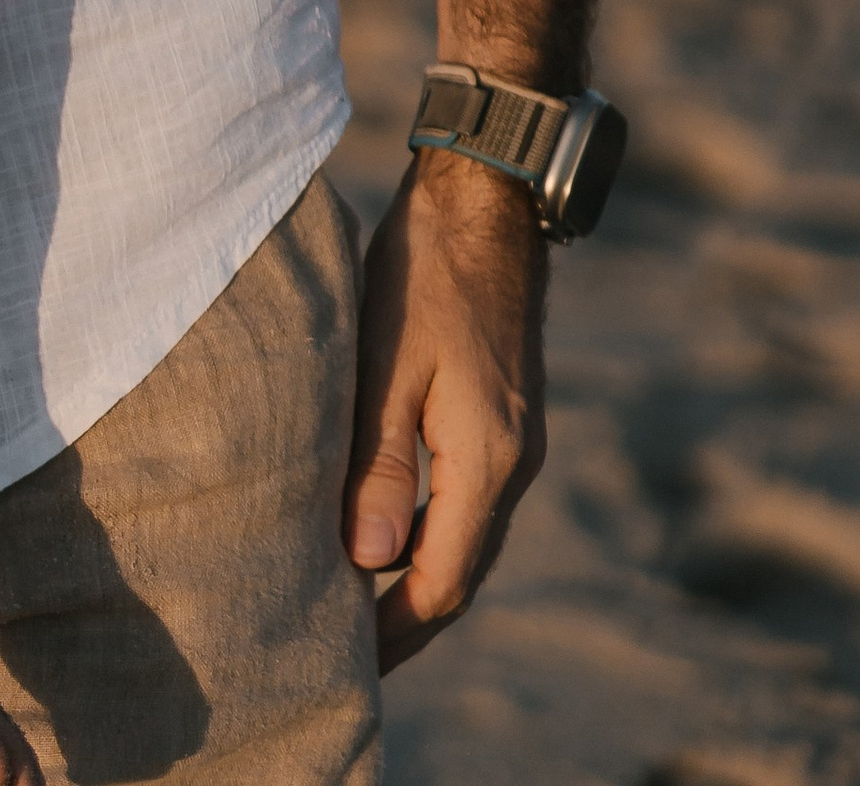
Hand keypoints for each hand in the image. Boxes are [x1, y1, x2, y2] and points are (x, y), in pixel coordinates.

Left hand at [342, 153, 547, 671]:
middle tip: (344, 652)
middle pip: (460, 571)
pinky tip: (385, 527)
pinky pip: (468, 499)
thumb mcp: (387, 361)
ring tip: (354, 603)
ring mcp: (515, 439)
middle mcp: (512, 462)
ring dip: (417, 574)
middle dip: (406, 618)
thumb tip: (365, 559)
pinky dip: (429, 529)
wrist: (487, 199)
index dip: (394, 629)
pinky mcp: (505, 415)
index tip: (344, 661)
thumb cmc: (425, 270)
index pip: (441, 580)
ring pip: (465, 536)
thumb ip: (379, 461)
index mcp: (487, 459)